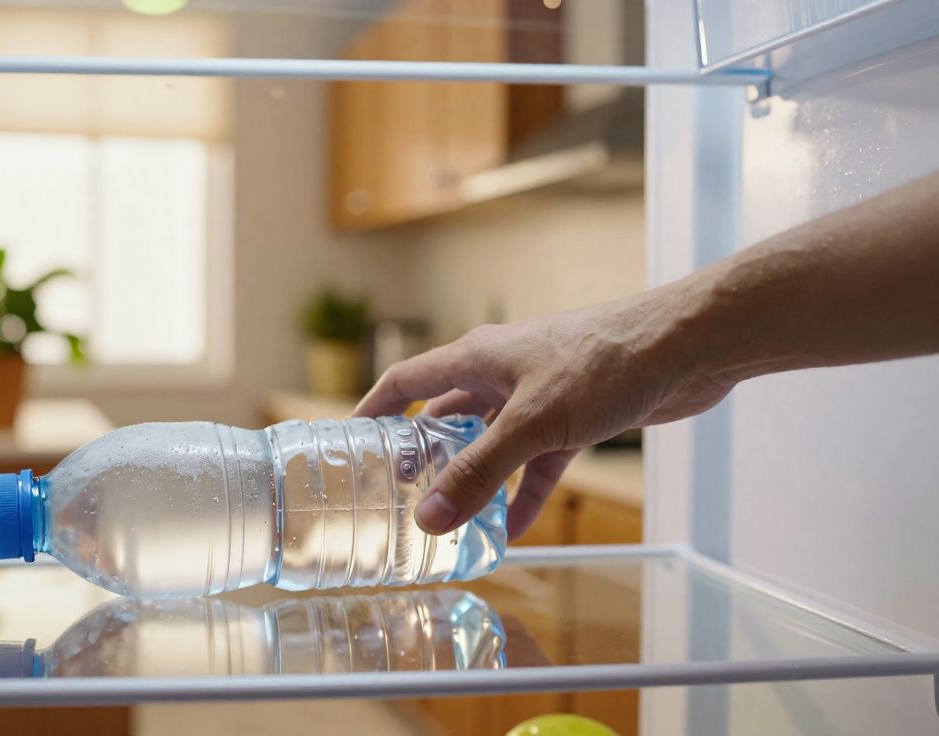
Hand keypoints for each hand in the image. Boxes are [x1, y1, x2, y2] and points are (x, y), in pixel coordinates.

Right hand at [353, 286, 732, 538]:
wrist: (687, 345)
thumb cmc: (605, 361)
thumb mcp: (531, 425)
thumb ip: (479, 474)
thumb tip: (428, 517)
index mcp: (476, 357)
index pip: (406, 382)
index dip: (374, 410)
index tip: (349, 441)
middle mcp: (501, 370)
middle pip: (446, 413)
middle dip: (424, 453)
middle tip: (402, 493)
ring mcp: (538, 392)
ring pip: (492, 440)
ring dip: (476, 477)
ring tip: (454, 519)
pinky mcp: (575, 414)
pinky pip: (538, 458)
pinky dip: (525, 489)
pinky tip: (517, 525)